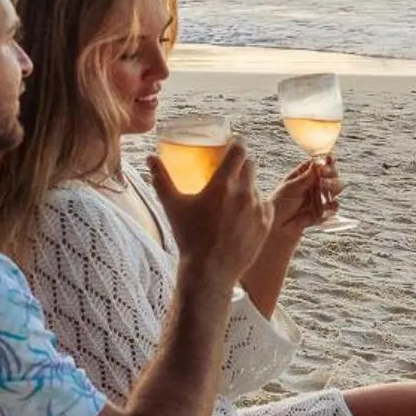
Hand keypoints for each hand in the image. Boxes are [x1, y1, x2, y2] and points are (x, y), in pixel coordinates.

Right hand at [149, 142, 269, 290]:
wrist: (209, 272)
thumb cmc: (188, 237)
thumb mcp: (172, 206)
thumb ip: (161, 179)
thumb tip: (150, 158)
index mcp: (222, 184)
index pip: (239, 150)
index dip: (236, 143)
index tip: (232, 143)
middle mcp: (243, 193)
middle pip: (250, 165)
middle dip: (240, 164)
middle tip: (229, 170)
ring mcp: (257, 209)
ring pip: (256, 186)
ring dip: (247, 186)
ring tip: (232, 197)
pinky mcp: (266, 223)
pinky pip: (264, 204)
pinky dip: (255, 204)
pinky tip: (242, 213)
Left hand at [267, 155, 339, 240]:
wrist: (277, 227)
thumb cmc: (278, 204)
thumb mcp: (290, 188)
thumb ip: (306, 177)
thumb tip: (318, 163)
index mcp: (304, 175)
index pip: (319, 164)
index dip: (326, 161)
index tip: (329, 159)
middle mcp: (314, 185)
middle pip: (331, 174)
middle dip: (331, 174)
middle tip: (324, 177)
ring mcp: (319, 198)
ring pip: (336, 188)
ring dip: (333, 186)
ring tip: (324, 187)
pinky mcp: (322, 212)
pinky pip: (333, 207)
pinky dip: (333, 205)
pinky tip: (330, 205)